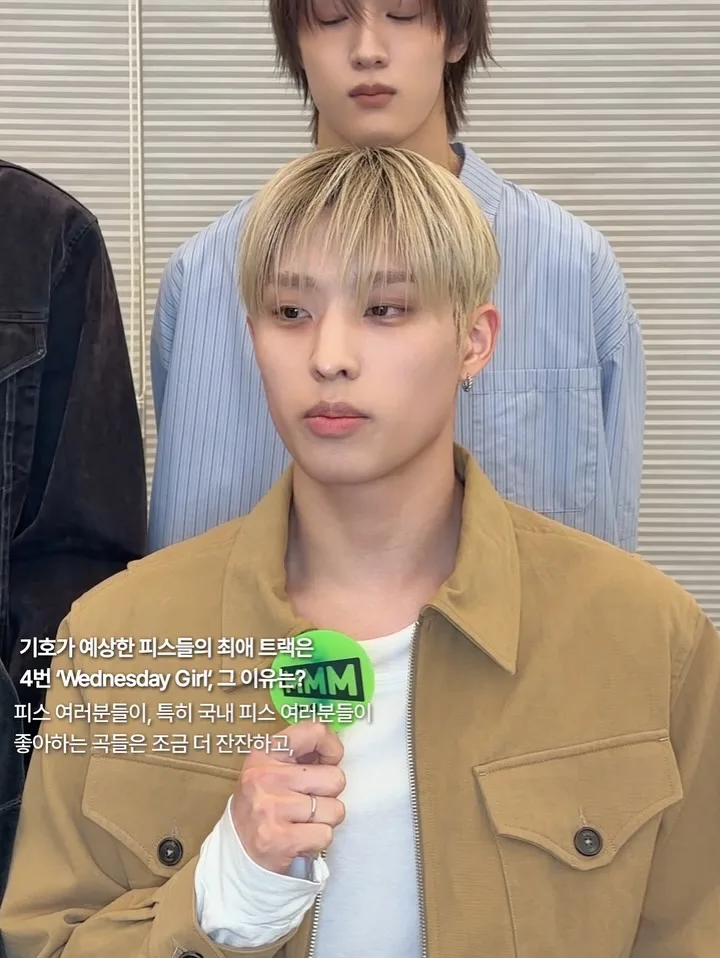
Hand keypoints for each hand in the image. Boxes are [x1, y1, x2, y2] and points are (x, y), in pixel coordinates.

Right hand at [230, 721, 345, 874]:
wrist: (237, 851)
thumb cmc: (264, 805)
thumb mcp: (273, 769)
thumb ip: (302, 755)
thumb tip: (336, 751)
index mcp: (265, 753)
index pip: (313, 732)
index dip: (332, 748)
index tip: (330, 761)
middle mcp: (265, 776)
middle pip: (335, 778)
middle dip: (329, 794)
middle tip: (308, 803)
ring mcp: (271, 807)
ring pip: (335, 809)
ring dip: (325, 820)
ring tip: (302, 822)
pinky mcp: (279, 838)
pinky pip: (325, 834)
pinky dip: (318, 840)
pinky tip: (300, 838)